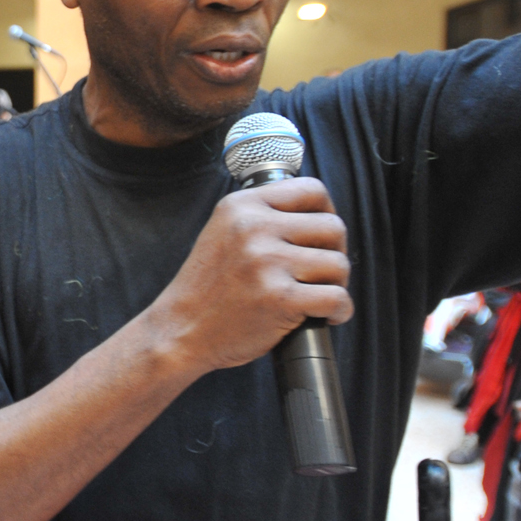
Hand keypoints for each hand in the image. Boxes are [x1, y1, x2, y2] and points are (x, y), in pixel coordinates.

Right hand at [146, 180, 351, 371]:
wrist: (180, 330)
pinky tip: (326, 316)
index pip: (312, 190)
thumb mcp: (224, 231)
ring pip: (339, 264)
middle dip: (334, 252)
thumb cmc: (208, 287)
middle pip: (333, 227)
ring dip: (337, 284)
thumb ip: (262, 216)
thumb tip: (318, 214)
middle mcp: (253, 227)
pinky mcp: (279, 298)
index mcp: (241, 205)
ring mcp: (266, 262)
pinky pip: (337, 298)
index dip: (327, 213)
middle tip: (320, 273)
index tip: (320, 237)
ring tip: (317, 295)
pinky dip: (340, 311)